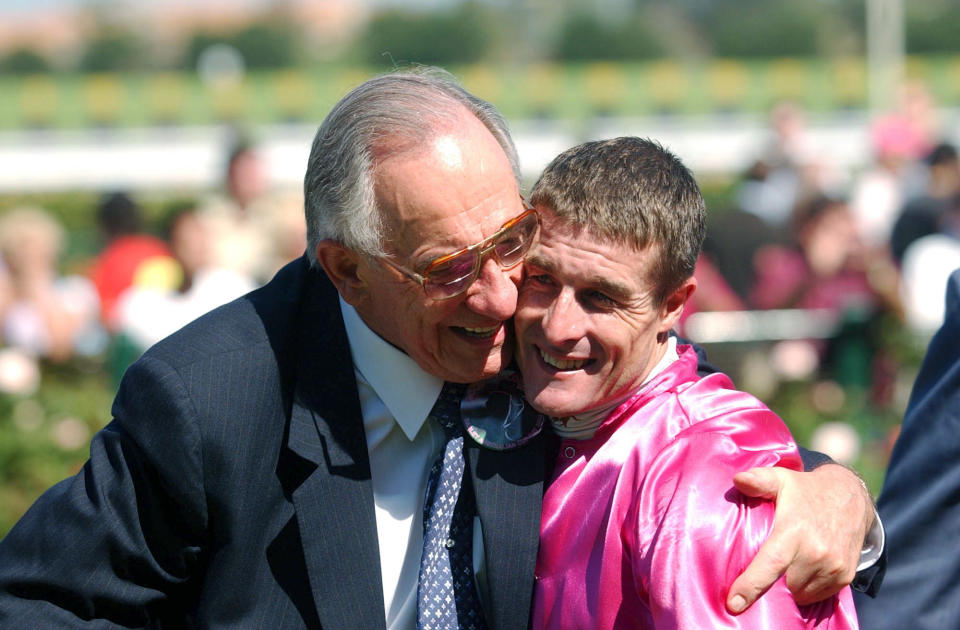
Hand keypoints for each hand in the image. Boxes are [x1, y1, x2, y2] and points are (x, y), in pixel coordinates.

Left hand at [725, 464, 872, 613]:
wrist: (851, 498)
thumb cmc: (805, 490)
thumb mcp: (781, 479)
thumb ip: (758, 480)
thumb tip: (738, 480)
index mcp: (794, 532)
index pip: (770, 564)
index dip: (751, 586)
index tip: (733, 604)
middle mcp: (816, 553)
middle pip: (782, 585)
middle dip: (769, 584)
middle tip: (762, 569)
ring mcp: (834, 567)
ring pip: (799, 594)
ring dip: (788, 589)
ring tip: (783, 568)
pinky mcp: (845, 577)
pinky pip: (817, 596)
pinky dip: (805, 590)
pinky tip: (800, 571)